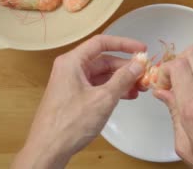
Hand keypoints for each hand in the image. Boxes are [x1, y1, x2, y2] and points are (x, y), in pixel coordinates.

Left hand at [11, 35, 146, 168]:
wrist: (48, 149)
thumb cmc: (69, 123)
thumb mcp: (103, 99)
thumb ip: (123, 78)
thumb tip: (138, 64)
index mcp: (72, 62)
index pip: (101, 42)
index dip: (124, 44)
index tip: (141, 49)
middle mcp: (70, 69)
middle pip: (103, 60)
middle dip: (125, 67)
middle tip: (144, 75)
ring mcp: (71, 84)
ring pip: (101, 75)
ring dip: (121, 80)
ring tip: (139, 88)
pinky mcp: (73, 98)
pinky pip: (96, 87)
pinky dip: (111, 90)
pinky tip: (126, 96)